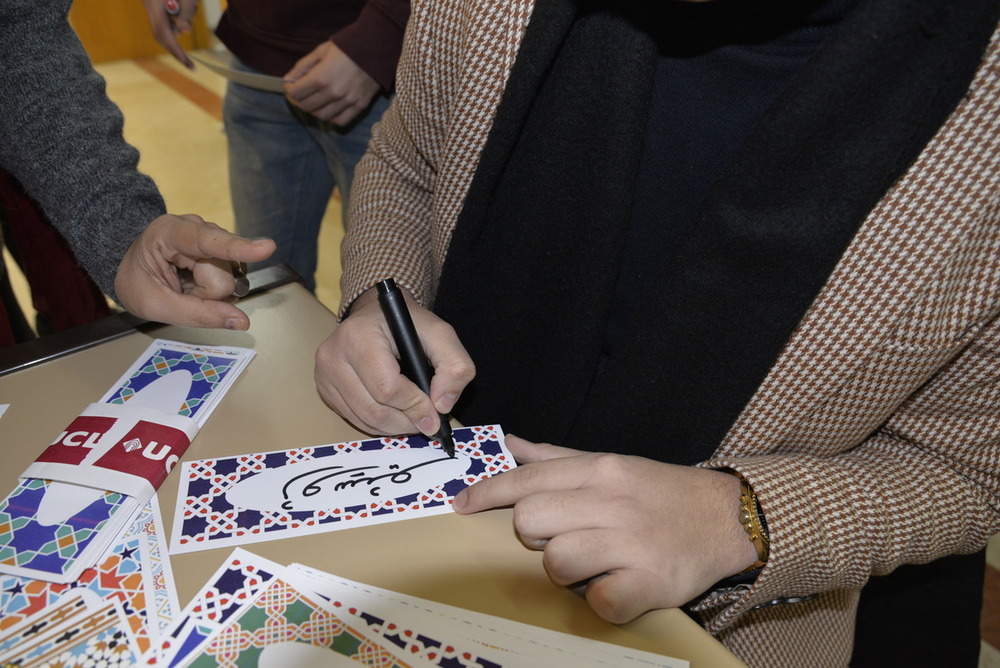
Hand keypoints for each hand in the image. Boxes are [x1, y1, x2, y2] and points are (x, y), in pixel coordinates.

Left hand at [114, 214, 275, 328]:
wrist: (130, 264)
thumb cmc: (137, 280)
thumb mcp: (154, 304)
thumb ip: (198, 315)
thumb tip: (242, 322)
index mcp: (170, 233)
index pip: (208, 242)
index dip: (239, 247)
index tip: (267, 247)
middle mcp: (197, 228)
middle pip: (223, 276)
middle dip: (204, 294)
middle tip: (178, 290)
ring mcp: (213, 237)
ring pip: (231, 280)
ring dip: (209, 292)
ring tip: (185, 285)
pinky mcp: (223, 250)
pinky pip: (232, 280)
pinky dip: (213, 289)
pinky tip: (195, 281)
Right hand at [139, 0, 198, 67]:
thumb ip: (186, 14)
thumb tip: (184, 32)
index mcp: (155, 5)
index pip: (165, 34)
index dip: (177, 51)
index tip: (189, 65)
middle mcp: (149, 6)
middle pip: (160, 35)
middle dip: (175, 49)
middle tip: (189, 63)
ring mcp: (150, 6)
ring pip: (162, 28)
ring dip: (177, 32)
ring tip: (188, 12)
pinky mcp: (154, 5)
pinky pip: (164, 21)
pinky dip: (174, 24)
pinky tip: (183, 11)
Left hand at [283, 41, 380, 124]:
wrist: (376, 47)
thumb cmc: (346, 47)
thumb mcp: (320, 51)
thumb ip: (302, 67)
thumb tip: (288, 80)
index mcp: (321, 77)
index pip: (295, 93)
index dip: (289, 90)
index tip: (291, 86)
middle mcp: (333, 93)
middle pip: (306, 106)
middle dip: (299, 100)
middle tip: (301, 94)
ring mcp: (347, 101)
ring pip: (321, 116)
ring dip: (314, 110)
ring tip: (315, 100)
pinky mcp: (360, 106)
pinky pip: (340, 121)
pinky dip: (331, 118)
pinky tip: (329, 109)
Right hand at [314, 287, 474, 435]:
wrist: (377, 314)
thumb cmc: (407, 324)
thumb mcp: (440, 334)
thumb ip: (455, 366)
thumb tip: (442, 405)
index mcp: (358, 335)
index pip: (387, 388)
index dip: (415, 406)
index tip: (435, 414)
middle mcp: (333, 354)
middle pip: (374, 410)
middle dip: (407, 422)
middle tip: (428, 421)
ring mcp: (324, 373)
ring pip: (364, 420)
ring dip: (395, 427)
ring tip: (414, 417)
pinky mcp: (324, 387)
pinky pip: (354, 419)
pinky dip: (379, 424)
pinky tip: (395, 413)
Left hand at [453, 436, 759, 622]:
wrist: (726, 518)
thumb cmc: (658, 493)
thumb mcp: (611, 463)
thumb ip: (557, 458)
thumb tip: (510, 443)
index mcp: (600, 470)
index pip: (527, 479)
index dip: (487, 493)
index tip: (462, 504)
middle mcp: (612, 501)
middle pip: (530, 521)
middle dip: (534, 535)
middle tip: (561, 536)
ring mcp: (631, 542)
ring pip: (556, 562)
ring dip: (566, 570)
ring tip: (593, 562)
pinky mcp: (649, 582)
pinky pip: (596, 601)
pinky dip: (602, 599)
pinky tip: (617, 585)